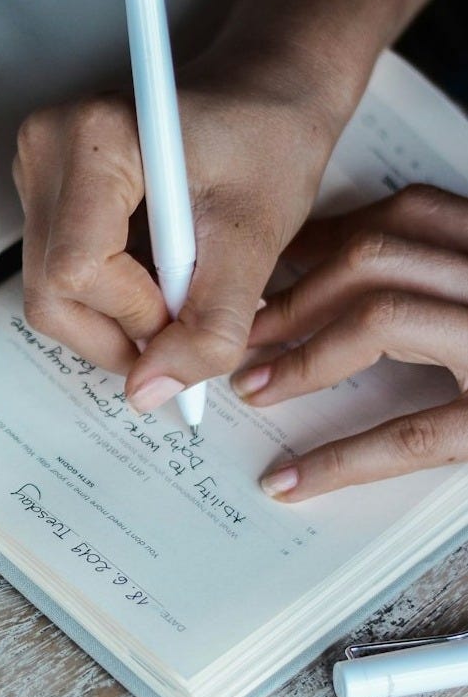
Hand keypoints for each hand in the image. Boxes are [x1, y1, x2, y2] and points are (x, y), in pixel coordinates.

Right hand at [12, 54, 341, 407]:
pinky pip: (59, 274)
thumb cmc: (269, 141)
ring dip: (120, 314)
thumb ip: (209, 326)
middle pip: (51, 292)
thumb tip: (150, 394)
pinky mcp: (44, 189)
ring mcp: (37, 169)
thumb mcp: (254, 241)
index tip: (196, 312)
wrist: (267, 93)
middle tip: (189, 322)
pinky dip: (113, 293)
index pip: (78, 272)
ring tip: (183, 284)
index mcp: (91, 138)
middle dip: (122, 329)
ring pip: (51, 293)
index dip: (137, 317)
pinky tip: (160, 267)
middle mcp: (45, 148)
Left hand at [231, 185, 467, 499]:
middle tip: (248, 334)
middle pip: (377, 256)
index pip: (402, 216)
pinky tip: (296, 480)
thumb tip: (350, 269)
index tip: (272, 272)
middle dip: (295, 294)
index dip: (322, 242)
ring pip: (385, 315)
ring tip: (257, 389)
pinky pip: (417, 433)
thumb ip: (450, 272)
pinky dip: (344, 458)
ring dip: (306, 353)